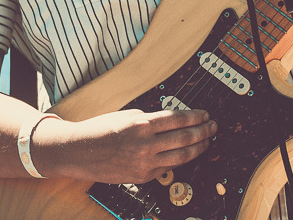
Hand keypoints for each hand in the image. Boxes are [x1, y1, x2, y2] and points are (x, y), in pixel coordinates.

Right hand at [33, 108, 215, 183]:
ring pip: (181, 156)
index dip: (195, 117)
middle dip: (203, 132)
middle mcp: (145, 144)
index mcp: (141, 124)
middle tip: (212, 127)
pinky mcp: (143, 176)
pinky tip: (188, 154)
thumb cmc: (100, 130)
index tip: (205, 114)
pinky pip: (168, 167)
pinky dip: (180, 159)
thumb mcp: (126, 115)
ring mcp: (145, 163)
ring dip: (198, 148)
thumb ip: (149, 118)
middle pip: (184, 138)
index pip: (178, 119)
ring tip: (207, 141)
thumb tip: (171, 121)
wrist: (80, 152)